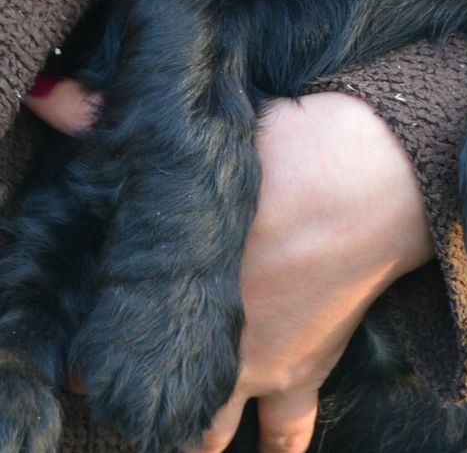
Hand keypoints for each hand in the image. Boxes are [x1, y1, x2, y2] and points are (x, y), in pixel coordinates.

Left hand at [24, 82, 433, 452]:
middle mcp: (204, 338)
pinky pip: (289, 436)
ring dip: (193, 436)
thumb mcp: (207, 134)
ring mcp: (255, 365)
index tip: (79, 355)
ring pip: (207, 436)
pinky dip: (278, 449)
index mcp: (172, 280)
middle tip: (129, 395)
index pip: (106, 335)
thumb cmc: (290, 149)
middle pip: (150, 403)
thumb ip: (112, 122)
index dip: (86, 353)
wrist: (373, 179)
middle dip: (133, 405)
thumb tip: (47, 96)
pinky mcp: (305, 372)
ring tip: (180, 431)